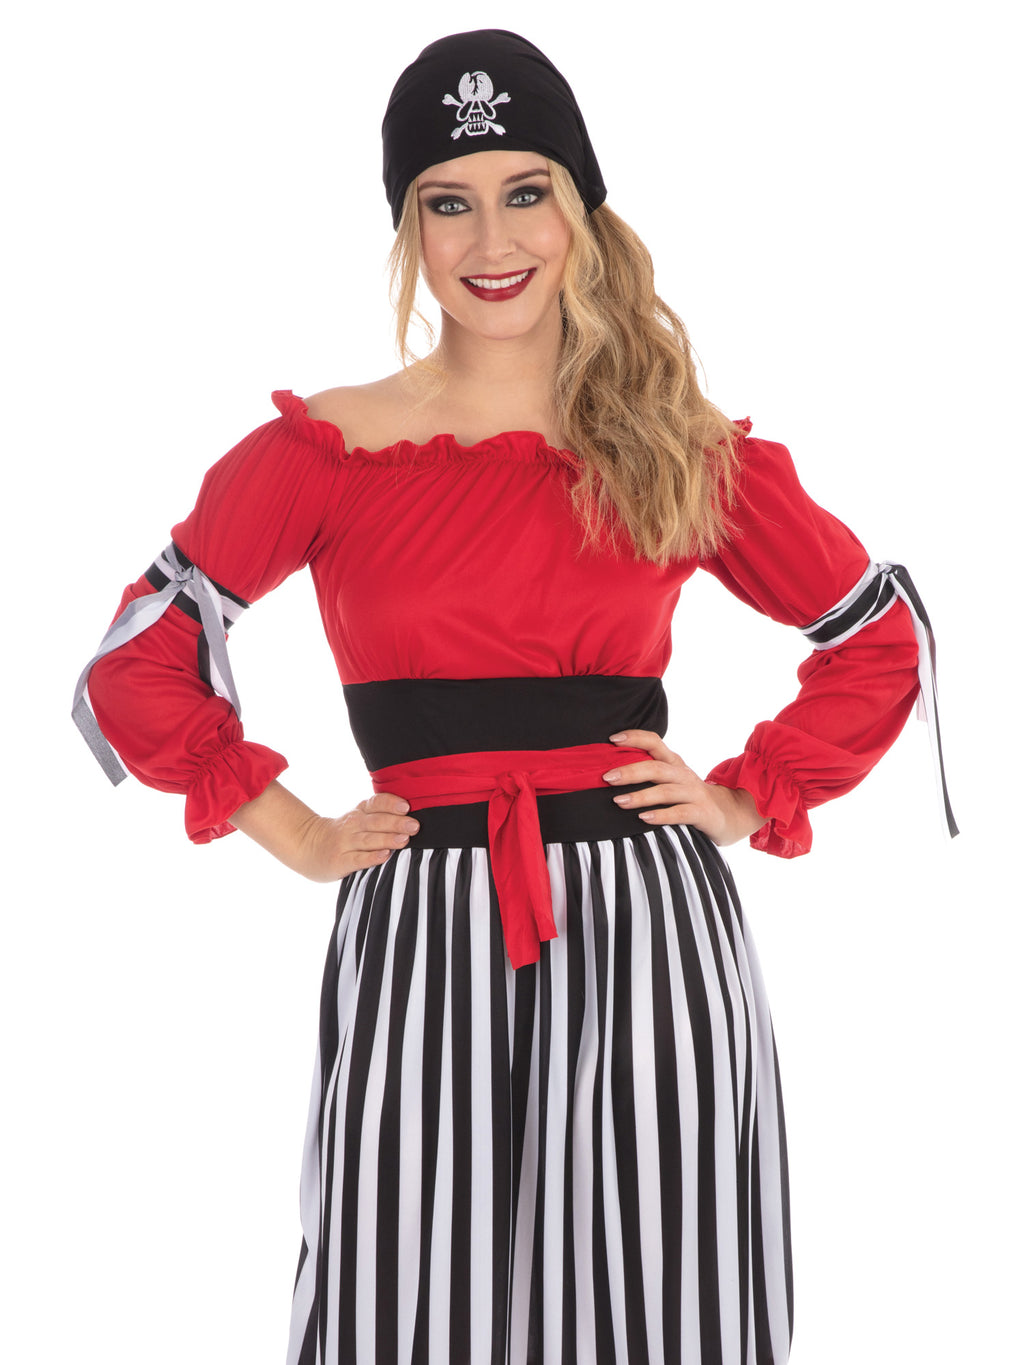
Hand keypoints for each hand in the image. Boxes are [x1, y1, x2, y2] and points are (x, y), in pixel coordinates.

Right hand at [230, 781, 418, 881]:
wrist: (308, 846)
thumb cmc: (344, 833)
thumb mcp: (358, 818)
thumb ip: (381, 815)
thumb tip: (413, 817)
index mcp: (360, 811)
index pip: (376, 803)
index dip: (390, 803)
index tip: (406, 806)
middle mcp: (353, 825)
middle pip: (376, 821)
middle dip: (396, 823)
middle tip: (415, 826)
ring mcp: (345, 843)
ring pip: (369, 840)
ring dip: (387, 839)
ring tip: (404, 840)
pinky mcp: (340, 861)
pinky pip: (358, 859)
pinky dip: (371, 857)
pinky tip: (384, 855)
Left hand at [602, 730, 764, 846]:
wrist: (729, 813)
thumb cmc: (690, 796)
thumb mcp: (672, 780)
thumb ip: (650, 773)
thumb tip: (611, 771)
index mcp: (674, 763)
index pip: (654, 742)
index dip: (634, 738)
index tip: (612, 740)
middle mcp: (683, 774)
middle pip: (656, 768)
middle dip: (630, 771)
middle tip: (607, 777)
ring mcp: (694, 793)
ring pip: (666, 791)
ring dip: (640, 796)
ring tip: (619, 801)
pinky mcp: (702, 813)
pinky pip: (680, 813)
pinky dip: (661, 815)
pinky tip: (644, 818)